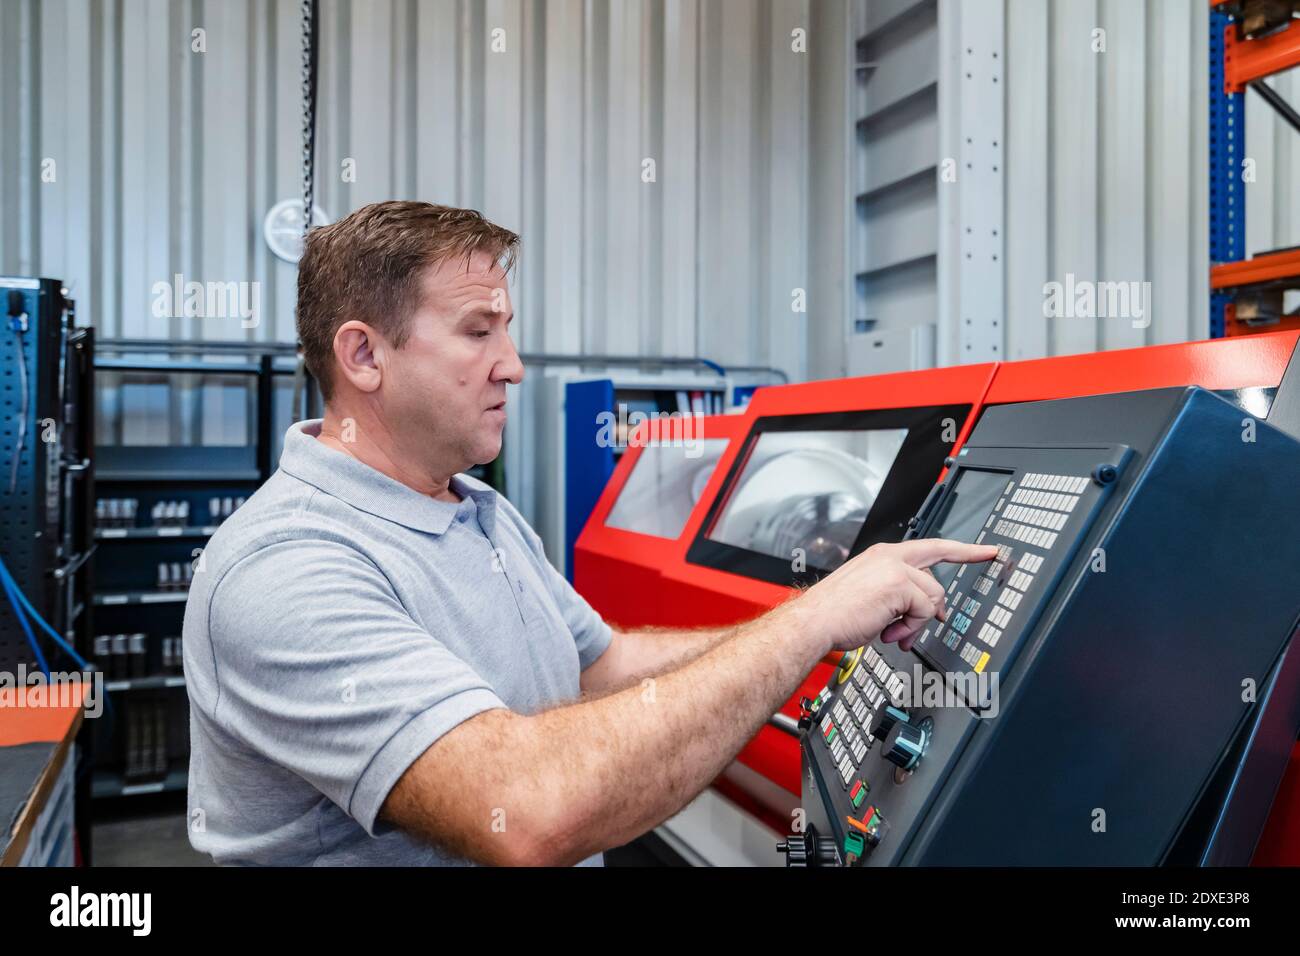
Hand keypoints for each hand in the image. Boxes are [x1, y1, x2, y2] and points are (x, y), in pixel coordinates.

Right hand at [790, 539, 999, 653]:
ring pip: (933, 597)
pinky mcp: (899, 584)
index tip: (986, 551)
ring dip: (916, 623)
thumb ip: (900, 598)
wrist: (814, 622)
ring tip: (894, 633)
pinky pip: (924, 611)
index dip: (963, 550)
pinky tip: (890, 632)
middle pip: (938, 572)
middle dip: (939, 602)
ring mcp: (895, 568)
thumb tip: (926, 614)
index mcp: (883, 556)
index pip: (931, 547)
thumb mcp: (872, 598)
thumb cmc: (835, 614)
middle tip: (944, 616)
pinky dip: (910, 628)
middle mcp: (890, 556)